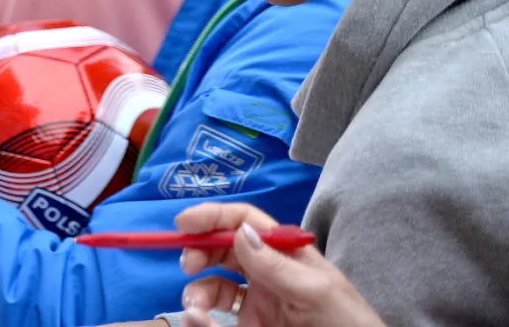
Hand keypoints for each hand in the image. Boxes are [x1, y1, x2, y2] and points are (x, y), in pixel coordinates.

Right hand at [172, 204, 384, 326]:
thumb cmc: (347, 323)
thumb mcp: (318, 292)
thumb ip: (278, 265)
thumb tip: (238, 232)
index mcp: (286, 254)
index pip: (245, 222)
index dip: (213, 217)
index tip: (184, 223)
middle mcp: (267, 274)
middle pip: (222, 249)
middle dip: (199, 251)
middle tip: (188, 265)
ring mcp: (257, 303)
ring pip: (213, 285)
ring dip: (197, 292)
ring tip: (195, 310)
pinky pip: (216, 316)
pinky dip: (202, 318)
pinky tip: (201, 322)